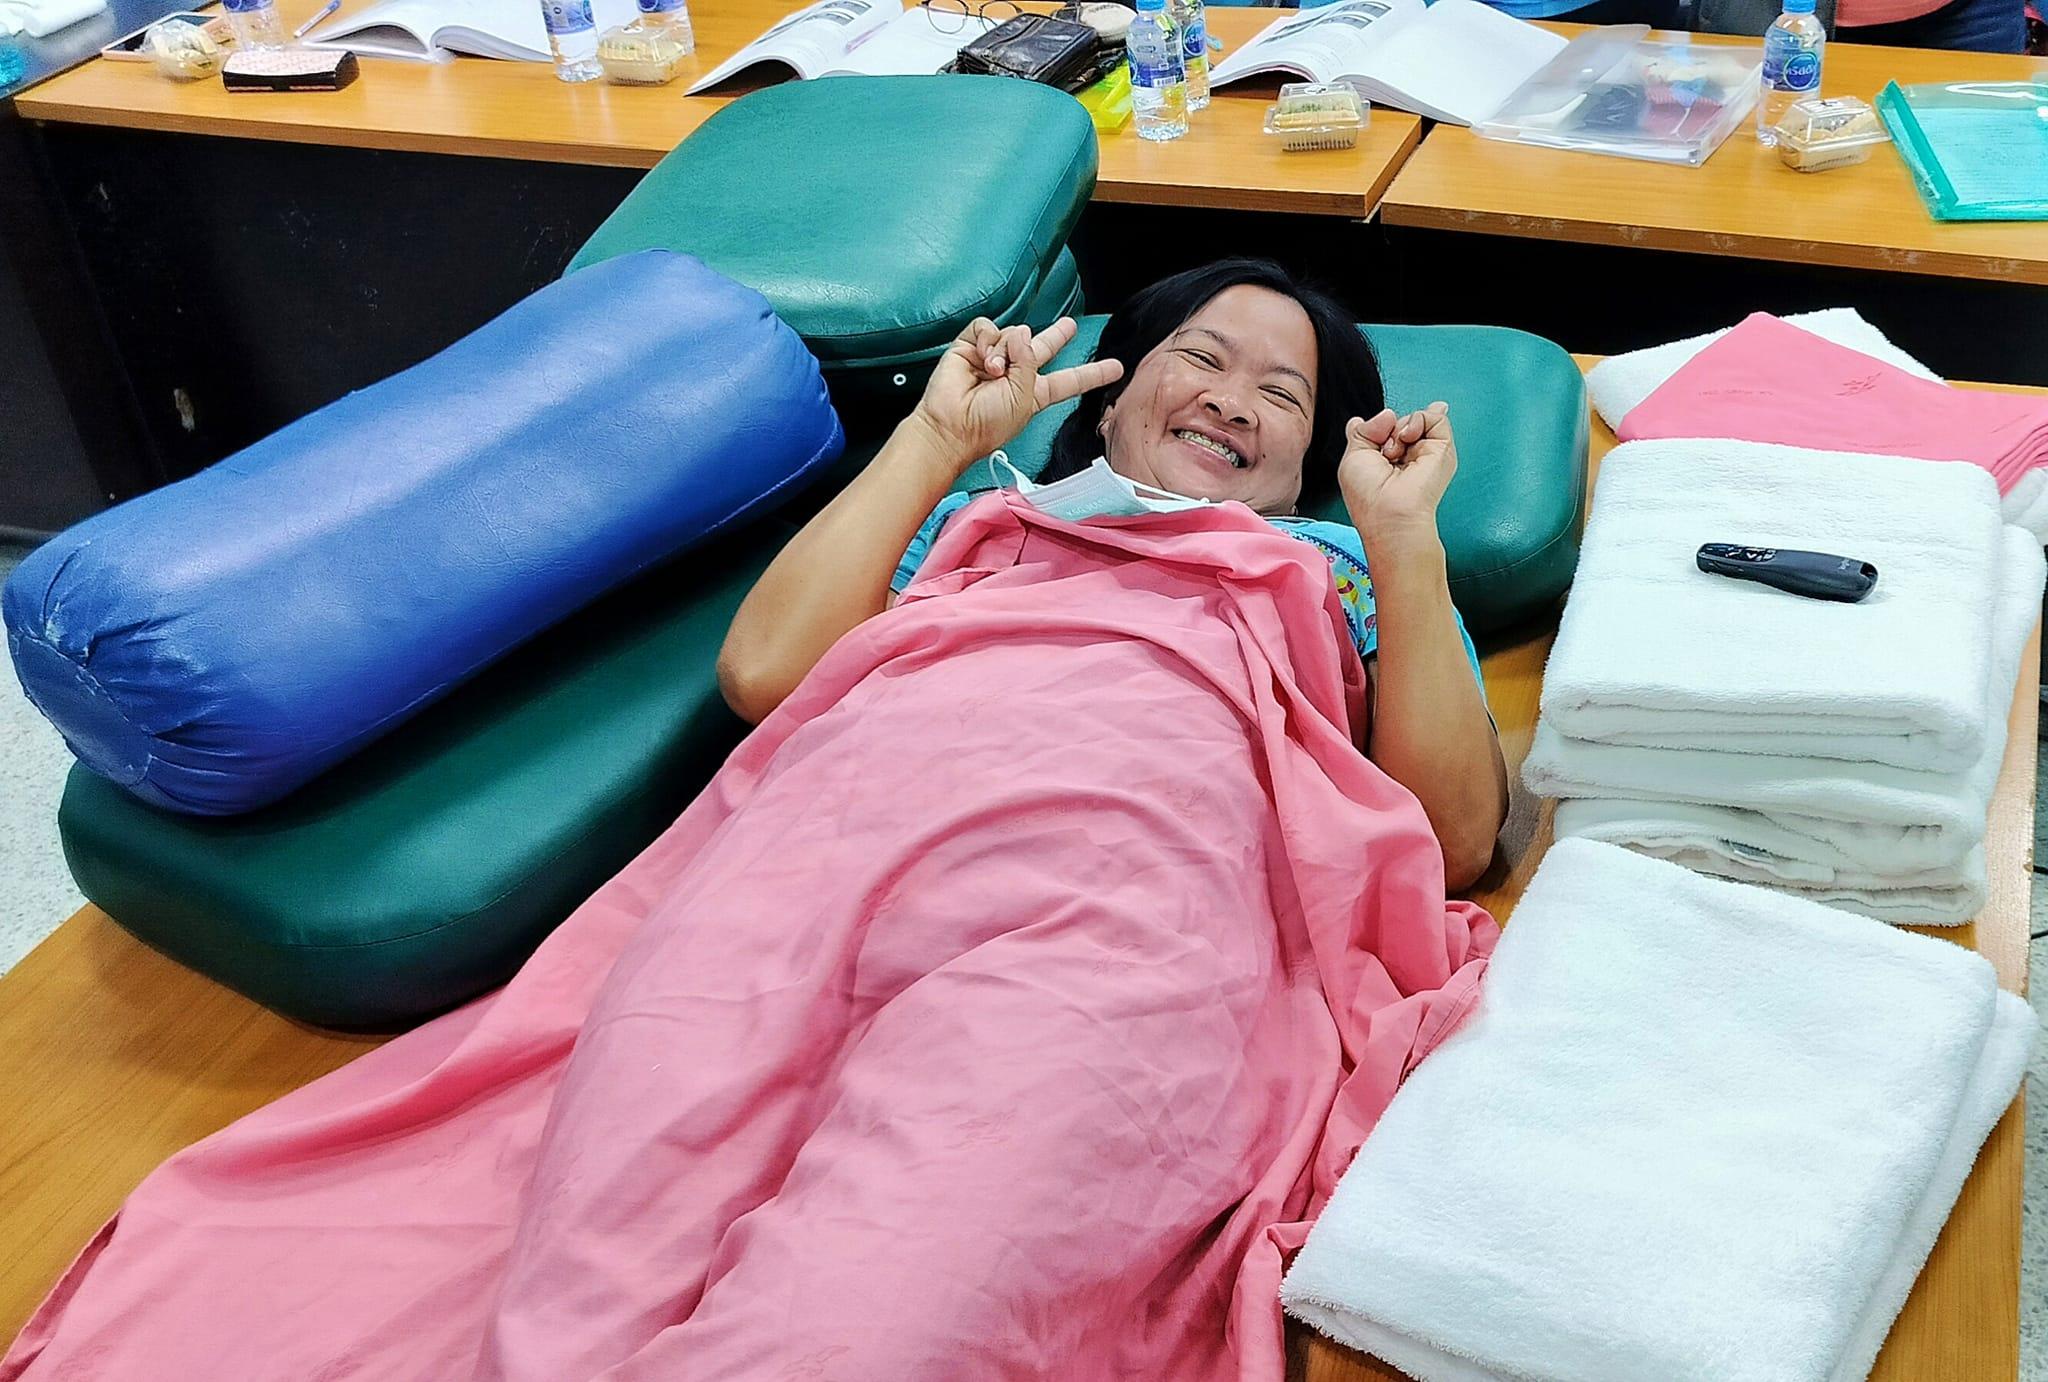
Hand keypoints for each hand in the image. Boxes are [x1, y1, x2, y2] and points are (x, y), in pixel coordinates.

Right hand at [908, 316, 1124, 470]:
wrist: (951, 425)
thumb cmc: (986, 424)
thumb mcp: (1025, 398)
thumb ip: (1030, 363)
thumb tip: (1020, 333)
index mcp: (1035, 393)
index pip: (1069, 380)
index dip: (1093, 374)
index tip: (1116, 368)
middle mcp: (1016, 373)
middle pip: (1043, 347)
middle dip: (1058, 335)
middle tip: (1070, 325)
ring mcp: (993, 359)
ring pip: (1015, 333)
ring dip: (1007, 350)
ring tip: (994, 371)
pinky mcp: (970, 347)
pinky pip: (987, 328)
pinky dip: (988, 340)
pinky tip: (983, 360)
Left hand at [1338, 402, 1456, 553]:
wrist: (1391, 513)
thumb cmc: (1369, 495)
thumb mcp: (1353, 455)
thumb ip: (1364, 430)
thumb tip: (1387, 414)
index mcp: (1383, 461)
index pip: (1382, 430)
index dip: (1376, 427)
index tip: (1372, 437)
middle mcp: (1405, 457)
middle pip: (1397, 422)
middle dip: (1386, 430)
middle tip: (1384, 453)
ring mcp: (1424, 452)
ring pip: (1414, 418)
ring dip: (1400, 428)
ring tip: (1395, 451)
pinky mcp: (1442, 449)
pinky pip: (1435, 417)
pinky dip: (1419, 420)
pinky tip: (1409, 439)